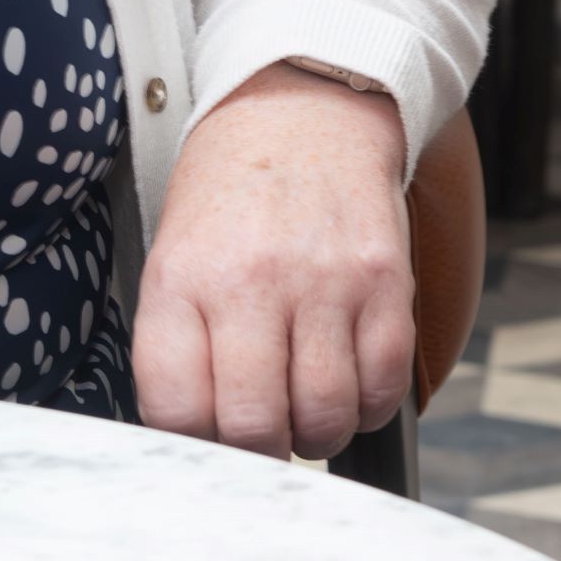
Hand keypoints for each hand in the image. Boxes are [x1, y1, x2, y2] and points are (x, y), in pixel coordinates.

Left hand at [132, 64, 412, 460]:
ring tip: (307, 409)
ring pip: (324, 415)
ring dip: (317, 434)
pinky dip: (368, 404)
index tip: (207, 436)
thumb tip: (198, 438)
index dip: (194, 444)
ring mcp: (323, 281)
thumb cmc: (232, 193)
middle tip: (264, 434)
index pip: (175, 410)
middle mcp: (250, 281)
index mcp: (181, 280)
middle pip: (254, 426)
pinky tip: (350, 382)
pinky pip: (384, 383)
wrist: (304, 108)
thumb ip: (179, 344)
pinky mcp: (385, 280)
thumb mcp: (174, 254)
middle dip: (259, 452)